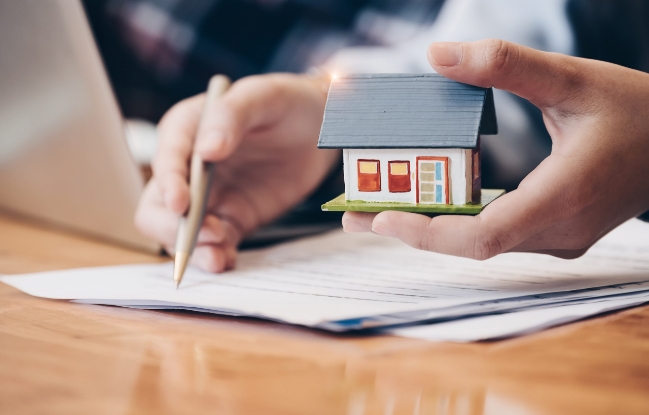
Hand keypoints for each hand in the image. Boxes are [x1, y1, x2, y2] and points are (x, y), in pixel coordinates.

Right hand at [136, 74, 337, 270]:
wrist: (320, 127)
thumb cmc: (286, 102)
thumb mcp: (261, 96)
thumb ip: (231, 116)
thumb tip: (206, 151)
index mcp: (186, 130)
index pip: (166, 160)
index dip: (168, 184)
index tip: (182, 204)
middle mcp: (189, 168)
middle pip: (158, 206)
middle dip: (173, 227)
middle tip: (206, 236)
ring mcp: (210, 197)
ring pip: (182, 232)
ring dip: (194, 249)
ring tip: (217, 258)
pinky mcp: (233, 217)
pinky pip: (215, 243)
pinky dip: (216, 255)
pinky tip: (227, 260)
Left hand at [343, 39, 648, 258]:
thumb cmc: (636, 111)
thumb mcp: (574, 79)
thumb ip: (507, 65)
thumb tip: (439, 54)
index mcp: (560, 199)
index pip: (480, 238)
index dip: (426, 234)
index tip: (379, 219)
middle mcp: (556, 230)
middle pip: (469, 245)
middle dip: (411, 230)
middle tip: (355, 212)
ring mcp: (556, 237)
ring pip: (480, 243)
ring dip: (429, 228)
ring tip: (378, 208)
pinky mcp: (554, 231)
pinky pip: (495, 234)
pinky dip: (457, 222)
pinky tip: (427, 204)